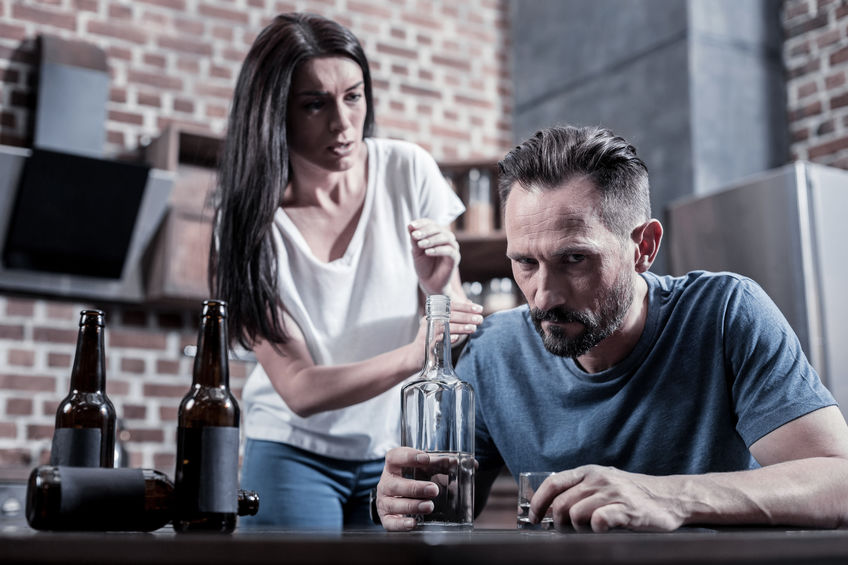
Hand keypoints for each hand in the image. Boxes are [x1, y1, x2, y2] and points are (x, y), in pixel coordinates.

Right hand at [376, 447, 438, 530]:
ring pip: (393, 504)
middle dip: (415, 488)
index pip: (395, 457)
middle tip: (434, 489)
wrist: (396, 497)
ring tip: (429, 506)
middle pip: (395, 484)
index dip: (408, 457)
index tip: (426, 458)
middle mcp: (386, 483)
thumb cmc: (412, 479)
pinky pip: (390, 523)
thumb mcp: (423, 469)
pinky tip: (413, 523)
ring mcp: (384, 501)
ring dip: (412, 506)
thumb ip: (439, 465)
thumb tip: (460, 462)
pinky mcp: (386, 518)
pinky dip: (401, 524)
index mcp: (393, 466)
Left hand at [408, 218, 459, 294]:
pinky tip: (427, 252)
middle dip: (425, 231)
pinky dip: (438, 250)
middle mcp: (446, 238)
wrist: (429, 283)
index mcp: (437, 234)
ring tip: (420, 245)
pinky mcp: (455, 258)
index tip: (411, 226)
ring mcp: (452, 247)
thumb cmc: (423, 266)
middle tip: (414, 236)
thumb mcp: (416, 251)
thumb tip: (410, 226)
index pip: (430, 223)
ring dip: (431, 240)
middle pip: (438, 229)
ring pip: (445, 238)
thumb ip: (414, 239)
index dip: (421, 223)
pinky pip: (449, 251)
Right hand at [409, 299, 482, 364]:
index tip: (479, 309)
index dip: (465, 306)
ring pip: (445, 327)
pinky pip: (438, 340)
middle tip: (480, 319)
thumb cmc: (432, 338)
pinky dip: (448, 338)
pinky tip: (457, 338)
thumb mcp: (442, 324)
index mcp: (434, 313)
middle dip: (466, 317)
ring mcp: (427, 332)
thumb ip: (455, 314)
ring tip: (473, 328)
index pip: (451, 306)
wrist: (415, 355)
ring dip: (460, 327)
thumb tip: (470, 303)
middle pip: (450, 315)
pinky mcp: (426, 344)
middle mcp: (430, 320)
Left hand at [530, 464, 685, 531]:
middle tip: (567, 532)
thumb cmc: (631, 493)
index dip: (538, 503)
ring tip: (589, 531)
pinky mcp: (627, 509)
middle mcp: (598, 479)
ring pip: (576, 514)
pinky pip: (599, 520)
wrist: (670, 497)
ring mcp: (612, 493)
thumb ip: (579, 489)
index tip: (534, 519)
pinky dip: (595, 529)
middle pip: (561, 504)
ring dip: (577, 529)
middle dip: (558, 523)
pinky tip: (602, 530)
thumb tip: (547, 507)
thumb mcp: (602, 482)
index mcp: (588, 472)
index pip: (552, 484)